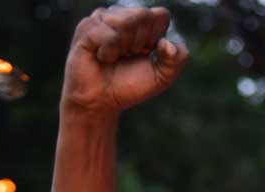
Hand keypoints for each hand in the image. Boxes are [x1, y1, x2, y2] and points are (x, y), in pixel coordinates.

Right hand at [62, 7, 187, 115]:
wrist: (101, 103)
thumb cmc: (128, 87)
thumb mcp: (162, 76)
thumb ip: (178, 59)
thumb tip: (165, 43)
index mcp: (141, 21)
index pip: (160, 15)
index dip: (155, 39)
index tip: (144, 54)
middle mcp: (121, 15)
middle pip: (143, 16)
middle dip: (139, 43)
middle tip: (125, 57)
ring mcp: (102, 19)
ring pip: (126, 22)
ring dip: (123, 48)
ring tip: (112, 58)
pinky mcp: (86, 29)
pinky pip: (108, 35)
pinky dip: (109, 53)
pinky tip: (101, 58)